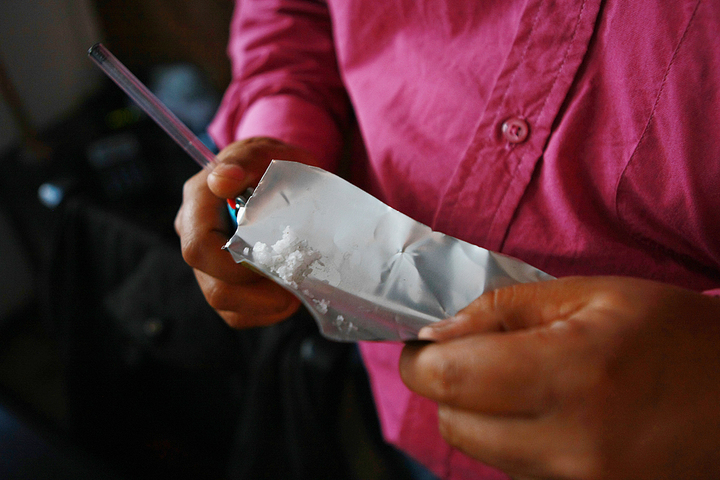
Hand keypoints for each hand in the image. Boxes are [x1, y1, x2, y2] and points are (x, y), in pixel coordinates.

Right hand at [174, 137, 319, 327]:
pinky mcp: (225, 284)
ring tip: (298, 286)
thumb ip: (246, 160)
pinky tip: (290, 294)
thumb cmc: (275, 164)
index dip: (233, 265)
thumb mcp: (268, 153)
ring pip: (227, 306)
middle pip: (214, 287)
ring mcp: (208, 265)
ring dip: (268, 304)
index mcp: (198, 203)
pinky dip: (268, 311)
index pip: (199, 247)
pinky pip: (239, 315)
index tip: (273, 261)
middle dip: (260, 293)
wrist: (283, 178)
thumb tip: (222, 179)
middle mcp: (196, 237)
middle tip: (297, 282)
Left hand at [399, 276, 719, 479]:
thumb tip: (439, 332)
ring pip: (481, 452)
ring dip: (480, 415)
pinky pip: (516, 471)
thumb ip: (507, 308)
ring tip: (522, 381)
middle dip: (447, 387)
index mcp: (573, 375)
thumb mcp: (596, 295)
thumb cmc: (678, 334)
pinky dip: (512, 441)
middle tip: (473, 355)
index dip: (422, 358)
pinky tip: (548, 412)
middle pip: (454, 424)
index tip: (425, 342)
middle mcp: (571, 444)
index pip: (450, 379)